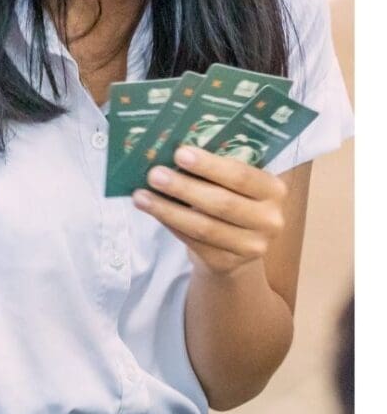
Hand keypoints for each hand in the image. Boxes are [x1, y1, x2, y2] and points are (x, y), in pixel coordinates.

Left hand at [132, 145, 287, 275]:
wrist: (235, 245)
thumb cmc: (229, 198)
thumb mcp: (232, 182)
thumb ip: (214, 168)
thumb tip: (170, 150)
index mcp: (273, 189)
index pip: (242, 176)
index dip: (210, 165)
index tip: (179, 153)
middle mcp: (270, 220)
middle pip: (221, 203)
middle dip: (184, 188)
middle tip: (154, 174)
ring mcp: (252, 246)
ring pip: (204, 227)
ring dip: (168, 210)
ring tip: (141, 196)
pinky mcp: (228, 263)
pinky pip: (194, 242)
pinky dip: (170, 224)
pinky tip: (152, 211)